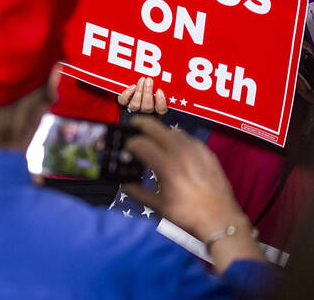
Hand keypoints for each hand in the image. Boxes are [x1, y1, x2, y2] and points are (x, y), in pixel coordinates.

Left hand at [117, 76, 167, 114]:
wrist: (130, 96)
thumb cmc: (146, 91)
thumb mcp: (158, 90)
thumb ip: (162, 88)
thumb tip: (167, 80)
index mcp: (156, 110)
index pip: (161, 110)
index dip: (161, 101)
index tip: (159, 90)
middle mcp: (144, 112)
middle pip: (147, 107)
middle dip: (148, 92)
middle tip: (149, 80)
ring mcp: (133, 109)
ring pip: (136, 104)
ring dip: (139, 90)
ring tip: (142, 80)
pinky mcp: (123, 105)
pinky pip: (124, 101)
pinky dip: (127, 93)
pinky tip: (133, 86)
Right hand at [124, 117, 252, 246]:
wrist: (221, 219)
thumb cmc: (187, 214)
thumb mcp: (159, 206)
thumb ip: (137, 193)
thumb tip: (124, 185)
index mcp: (166, 166)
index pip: (139, 143)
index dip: (128, 144)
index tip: (126, 150)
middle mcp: (180, 152)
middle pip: (153, 126)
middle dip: (138, 126)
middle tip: (132, 130)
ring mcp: (195, 149)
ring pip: (171, 130)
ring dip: (159, 133)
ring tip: (155, 143)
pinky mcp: (207, 151)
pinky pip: (187, 138)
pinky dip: (176, 140)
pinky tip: (175, 151)